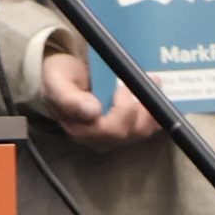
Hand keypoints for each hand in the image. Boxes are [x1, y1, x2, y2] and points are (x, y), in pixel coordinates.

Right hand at [38, 51, 160, 149]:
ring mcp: (113, 137)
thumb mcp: (56, 82)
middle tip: (144, 79)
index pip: (109, 130)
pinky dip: (157, 114)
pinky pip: (147, 129)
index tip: (121, 87)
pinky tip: (157, 96)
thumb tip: (92, 112)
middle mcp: (97, 138)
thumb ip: (69, 98)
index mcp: (79, 129)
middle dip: (141, 107)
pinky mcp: (126, 131)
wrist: (63, 76)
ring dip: (152, 108)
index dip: (123, 111)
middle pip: (129, 133)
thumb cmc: (59, 77)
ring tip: (153, 81)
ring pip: (141, 132)